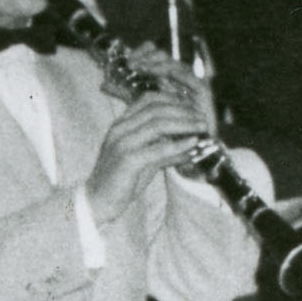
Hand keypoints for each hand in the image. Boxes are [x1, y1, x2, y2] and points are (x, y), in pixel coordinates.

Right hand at [89, 87, 210, 218]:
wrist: (98, 201)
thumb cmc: (122, 180)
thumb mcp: (146, 160)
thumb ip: (165, 149)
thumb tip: (191, 144)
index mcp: (122, 124)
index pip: (148, 99)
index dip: (173, 99)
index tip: (192, 106)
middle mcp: (120, 128)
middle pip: (156, 109)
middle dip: (184, 111)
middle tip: (203, 117)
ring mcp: (122, 143)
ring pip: (158, 124)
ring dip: (184, 124)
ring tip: (202, 127)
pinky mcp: (127, 160)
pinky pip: (157, 148)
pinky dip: (178, 145)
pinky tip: (192, 144)